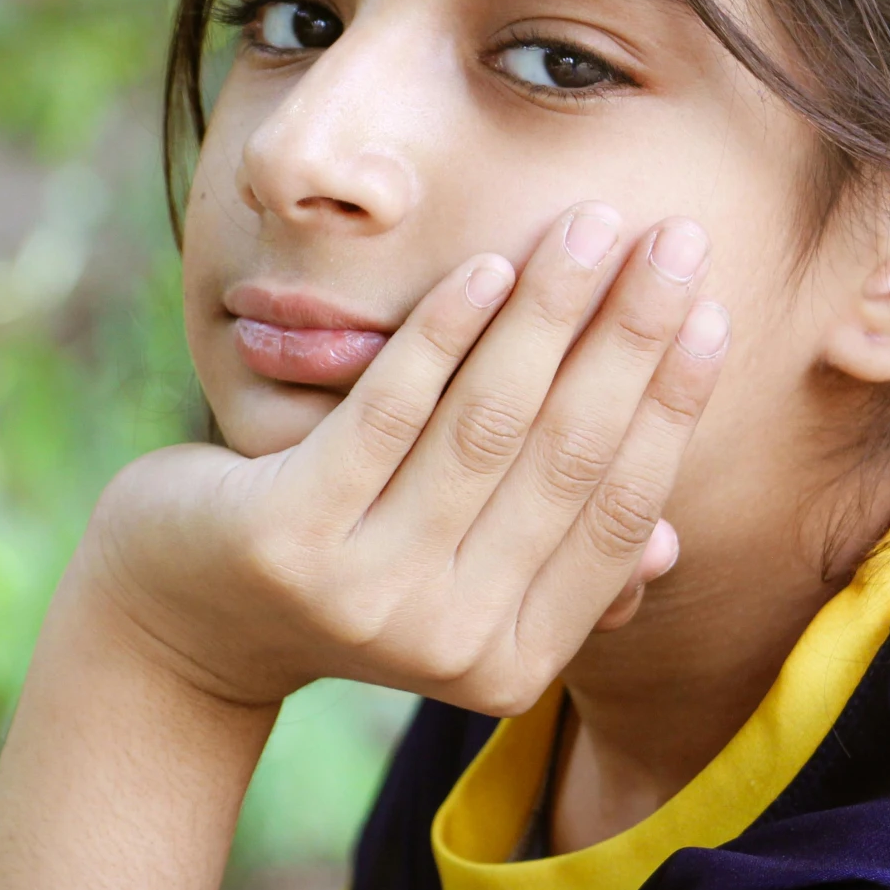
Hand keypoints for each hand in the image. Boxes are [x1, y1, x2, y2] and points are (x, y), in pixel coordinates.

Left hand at [73, 202, 727, 713]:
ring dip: (550, 311)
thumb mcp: (450, 584)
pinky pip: (389, 411)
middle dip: (631, 335)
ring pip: (486, 424)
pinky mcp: (289, 537)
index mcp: (514, 664)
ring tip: (592, 224)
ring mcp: (366, 597)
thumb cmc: (339, 570)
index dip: (670, 406)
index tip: (711, 311)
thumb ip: (549, 568)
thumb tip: (667, 548)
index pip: (618, 514)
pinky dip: (444, 331)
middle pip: (566, 459)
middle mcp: (450, 646)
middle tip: (676, 237)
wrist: (178, 616)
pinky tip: (487, 263)